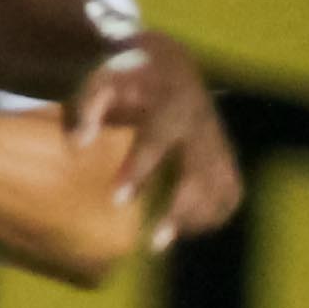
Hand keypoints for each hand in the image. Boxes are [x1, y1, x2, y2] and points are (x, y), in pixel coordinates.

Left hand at [64, 36, 241, 250]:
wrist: (167, 63)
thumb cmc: (127, 77)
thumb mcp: (101, 81)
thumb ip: (88, 109)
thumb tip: (78, 144)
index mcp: (171, 103)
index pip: (157, 140)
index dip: (139, 170)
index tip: (118, 201)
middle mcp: (201, 124)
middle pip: (199, 174)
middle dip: (180, 210)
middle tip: (155, 244)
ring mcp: (218, 140)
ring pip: (221, 187)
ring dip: (198, 217)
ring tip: (164, 238)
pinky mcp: (224, 154)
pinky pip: (230, 191)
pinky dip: (214, 213)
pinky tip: (186, 227)